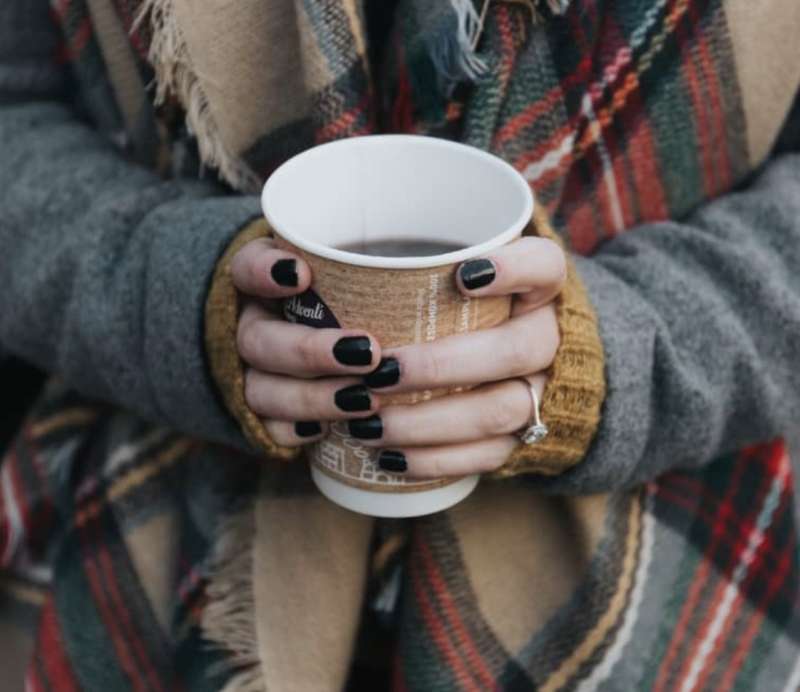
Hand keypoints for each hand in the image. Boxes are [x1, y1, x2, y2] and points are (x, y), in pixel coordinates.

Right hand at [232, 238, 382, 446]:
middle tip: (368, 354)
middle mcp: (252, 324)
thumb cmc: (348, 295)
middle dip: (311, 351)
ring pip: (261, 389)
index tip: (301, 275)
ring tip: (364, 399)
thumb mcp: (358, 271)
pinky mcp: (264, 410)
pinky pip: (266, 426)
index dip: (264, 272)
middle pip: (258, 340)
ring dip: (312, 397)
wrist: (311, 332)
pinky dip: (293, 430)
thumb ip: (387, 266)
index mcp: (266, 280)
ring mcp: (253, 370)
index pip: (246, 266)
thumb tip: (467, 277)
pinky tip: (325, 432)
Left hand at [354, 236, 564, 477]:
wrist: (532, 363)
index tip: (462, 276)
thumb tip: (312, 265)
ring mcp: (543, 391)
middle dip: (441, 366)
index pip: (544, 266)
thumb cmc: (474, 308)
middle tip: (378, 373)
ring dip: (428, 422)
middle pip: (513, 351)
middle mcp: (550, 338)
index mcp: (541, 288)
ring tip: (368, 425)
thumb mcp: (463, 276)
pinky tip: (390, 458)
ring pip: (500, 411)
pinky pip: (490, 455)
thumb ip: (421, 266)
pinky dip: (437, 459)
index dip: (513, 269)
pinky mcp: (526, 436)